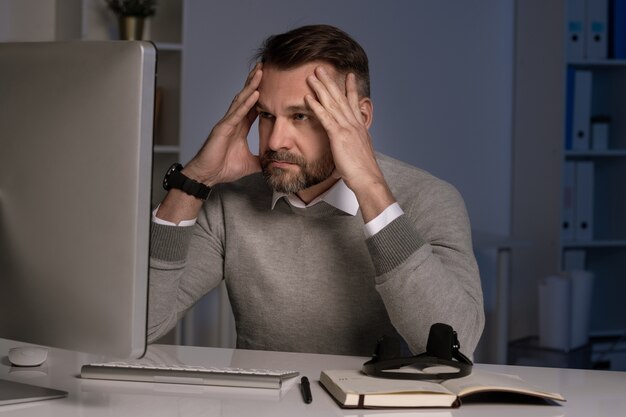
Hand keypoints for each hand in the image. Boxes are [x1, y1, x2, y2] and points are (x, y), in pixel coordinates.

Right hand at [183, 63, 262, 185]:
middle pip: (247, 96)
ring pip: (242, 100)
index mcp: (240, 126)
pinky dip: (246, 103)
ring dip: (252, 85)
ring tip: (261, 71)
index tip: (272, 82)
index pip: (254, 106)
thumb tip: (275, 162)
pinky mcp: (223, 128)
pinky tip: (255, 93)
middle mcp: (234, 121)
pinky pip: (237, 113)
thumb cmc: (223, 168)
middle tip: (265, 65)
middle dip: (255, 81)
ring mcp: (228, 122)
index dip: (262, 93)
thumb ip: (262, 160)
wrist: (207, 175)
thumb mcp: (250, 163)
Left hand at [304, 66, 394, 220]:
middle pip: (340, 98)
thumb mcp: (359, 154)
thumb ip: (354, 146)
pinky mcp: (339, 136)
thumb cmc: (363, 171)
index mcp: (359, 127)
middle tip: (322, 68)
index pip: (354, 103)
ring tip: (312, 76)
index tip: (349, 75)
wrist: (368, 178)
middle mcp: (354, 124)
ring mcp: (347, 128)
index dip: (350, 88)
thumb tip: (351, 149)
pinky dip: (316, 106)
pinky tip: (308, 97)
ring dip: (321, 88)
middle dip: (330, 82)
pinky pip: (325, 118)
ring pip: (332, 103)